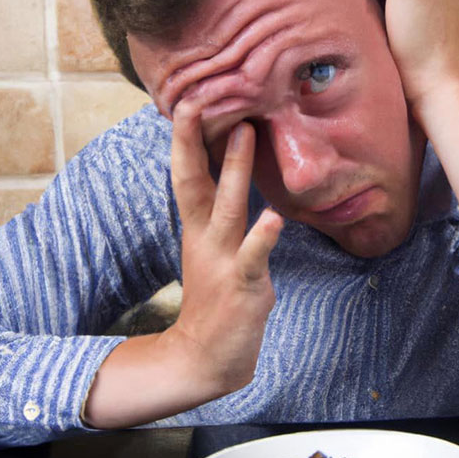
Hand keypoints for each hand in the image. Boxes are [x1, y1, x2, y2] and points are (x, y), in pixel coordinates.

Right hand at [84, 114, 282, 426]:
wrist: (205, 358)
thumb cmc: (215, 301)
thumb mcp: (213, 251)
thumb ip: (220, 217)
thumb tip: (233, 179)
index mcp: (198, 229)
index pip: (188, 175)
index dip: (185, 139)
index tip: (186, 100)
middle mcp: (206, 238)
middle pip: (196, 181)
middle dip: (195, 141)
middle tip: (200, 99)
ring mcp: (224, 260)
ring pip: (229, 207)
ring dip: (237, 169)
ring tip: (247, 133)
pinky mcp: (244, 285)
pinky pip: (253, 257)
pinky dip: (262, 237)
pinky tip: (273, 218)